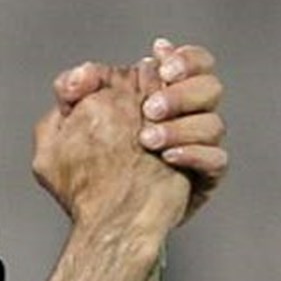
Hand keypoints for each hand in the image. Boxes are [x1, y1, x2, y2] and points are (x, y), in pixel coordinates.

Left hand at [52, 38, 227, 222]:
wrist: (102, 221)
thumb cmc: (84, 170)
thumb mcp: (64, 128)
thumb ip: (69, 91)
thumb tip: (82, 74)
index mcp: (156, 94)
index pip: (188, 62)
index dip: (182, 58)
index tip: (159, 64)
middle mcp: (183, 116)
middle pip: (208, 86)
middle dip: (179, 93)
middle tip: (149, 109)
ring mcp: (196, 146)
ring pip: (213, 122)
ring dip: (180, 126)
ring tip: (147, 139)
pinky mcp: (204, 176)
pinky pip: (216, 159)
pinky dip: (193, 153)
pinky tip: (167, 157)